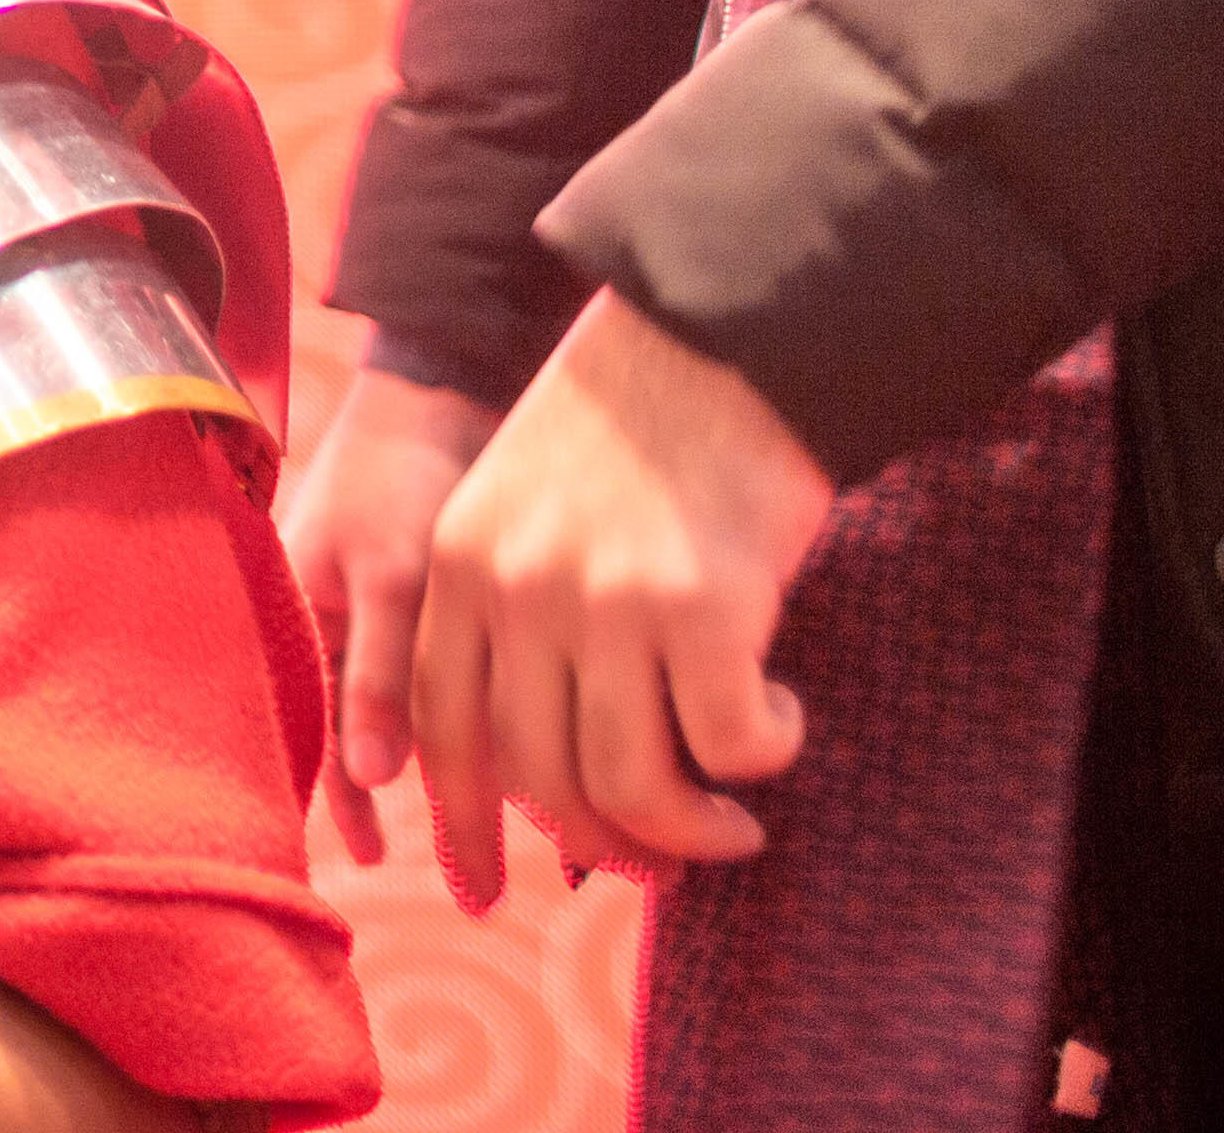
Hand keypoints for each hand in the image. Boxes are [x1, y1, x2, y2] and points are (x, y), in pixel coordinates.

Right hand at [277, 365, 499, 863]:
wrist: (438, 389)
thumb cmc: (401, 468)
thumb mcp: (389, 569)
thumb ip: (380, 671)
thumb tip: (369, 777)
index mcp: (293, 622)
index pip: (307, 730)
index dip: (343, 802)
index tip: (378, 864)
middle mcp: (326, 629)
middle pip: (353, 740)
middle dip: (400, 809)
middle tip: (470, 880)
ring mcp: (370, 619)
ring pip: (401, 722)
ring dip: (446, 778)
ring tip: (490, 844)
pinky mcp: (416, 609)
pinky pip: (432, 688)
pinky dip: (466, 730)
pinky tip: (509, 770)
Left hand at [409, 287, 833, 904]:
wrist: (718, 335)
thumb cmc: (632, 435)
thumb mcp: (526, 513)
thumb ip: (517, 626)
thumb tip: (547, 780)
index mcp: (455, 567)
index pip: (442, 732)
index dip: (462, 822)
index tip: (484, 887)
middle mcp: (516, 591)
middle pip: (543, 780)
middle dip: (609, 843)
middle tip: (671, 860)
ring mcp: (606, 601)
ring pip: (634, 784)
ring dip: (693, 829)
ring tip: (735, 822)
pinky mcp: (704, 606)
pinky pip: (732, 742)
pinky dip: (764, 755)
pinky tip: (781, 722)